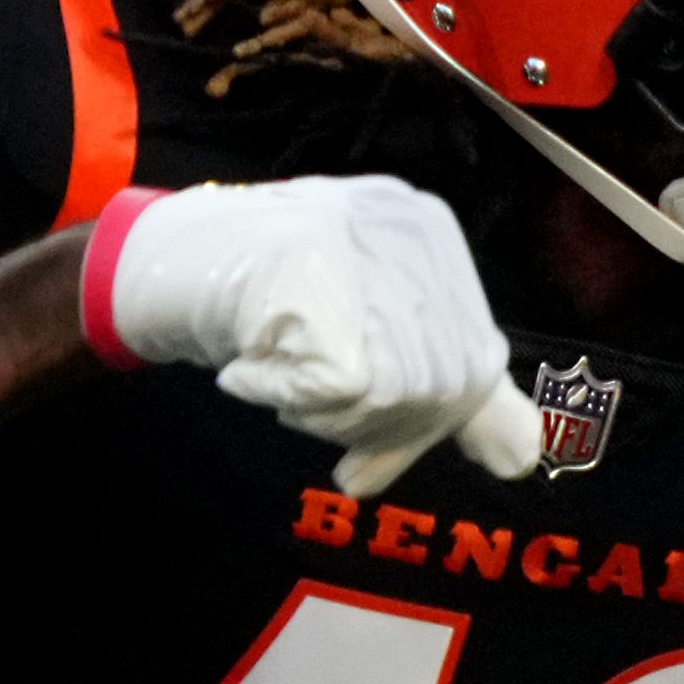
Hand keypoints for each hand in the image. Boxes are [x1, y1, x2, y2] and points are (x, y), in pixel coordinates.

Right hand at [86, 178, 543, 497]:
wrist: (157, 268)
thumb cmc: (270, 306)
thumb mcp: (373, 338)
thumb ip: (447, 387)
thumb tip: (525, 458)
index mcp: (433, 233)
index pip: (474, 364)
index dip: (421, 421)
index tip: (364, 427)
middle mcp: (407, 225)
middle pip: (442, 384)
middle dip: (378, 426)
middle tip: (309, 403)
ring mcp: (358, 240)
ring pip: (398, 389)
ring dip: (328, 413)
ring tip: (280, 375)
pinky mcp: (312, 269)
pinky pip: (342, 388)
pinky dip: (284, 398)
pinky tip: (250, 371)